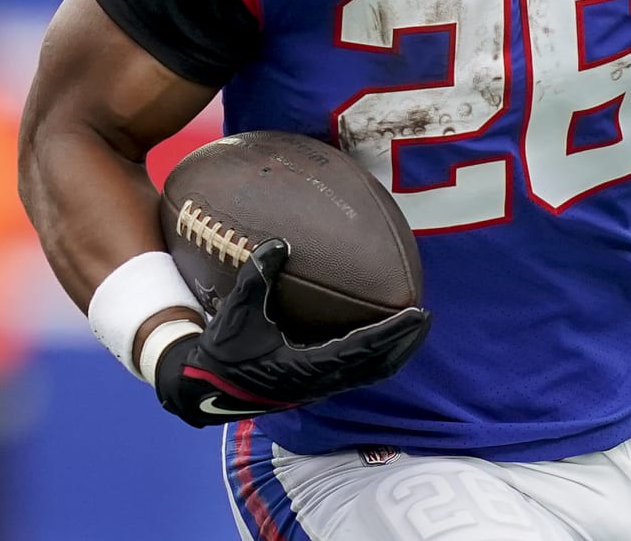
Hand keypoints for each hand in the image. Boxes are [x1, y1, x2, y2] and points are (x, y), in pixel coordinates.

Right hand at [153, 239, 430, 427]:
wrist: (205, 387)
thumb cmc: (223, 349)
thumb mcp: (239, 312)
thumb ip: (258, 276)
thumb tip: (280, 243)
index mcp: (305, 368)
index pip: (362, 349)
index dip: (392, 332)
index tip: (417, 314)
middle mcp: (319, 383)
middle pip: (377, 366)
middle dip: (404, 343)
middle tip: (425, 316)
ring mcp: (319, 388)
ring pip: (369, 373)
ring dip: (394, 351)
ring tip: (412, 327)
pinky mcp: (315, 387)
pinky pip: (356, 373)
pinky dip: (376, 356)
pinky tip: (381, 338)